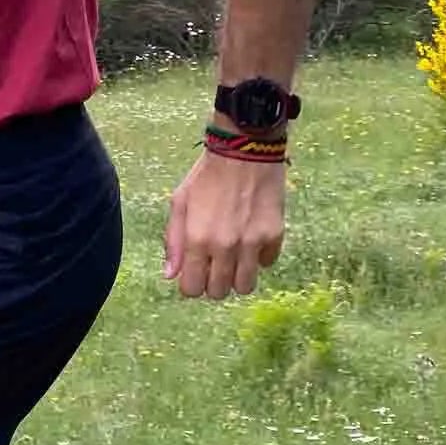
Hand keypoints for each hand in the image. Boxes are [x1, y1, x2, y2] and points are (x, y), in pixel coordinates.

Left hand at [163, 152, 286, 299]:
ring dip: (237, 277)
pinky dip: (259, 258)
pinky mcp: (275, 235)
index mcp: (197, 240)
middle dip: (213, 284)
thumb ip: (173, 242)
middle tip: (213, 266)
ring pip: (245, 286)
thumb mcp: (180, 204)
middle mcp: (225, 246)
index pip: (192, 288)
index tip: (195, 274)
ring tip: (233, 259)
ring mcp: (252, 243)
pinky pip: (267, 264)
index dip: (191, 285)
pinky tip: (251, 240)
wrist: (244, 153)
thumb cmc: (206, 177)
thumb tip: (170, 275)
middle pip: (219, 292)